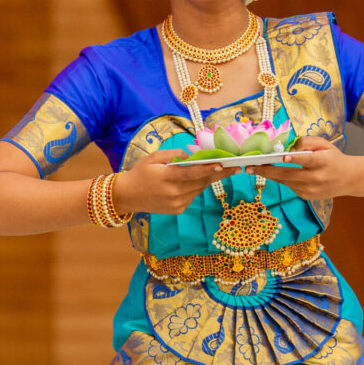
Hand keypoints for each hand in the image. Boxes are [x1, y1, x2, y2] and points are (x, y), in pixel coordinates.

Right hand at [113, 149, 240, 214]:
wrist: (127, 196)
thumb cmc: (140, 173)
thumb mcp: (153, 158)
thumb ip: (173, 155)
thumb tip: (192, 155)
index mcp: (167, 178)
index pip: (192, 173)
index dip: (208, 168)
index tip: (222, 164)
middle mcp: (174, 193)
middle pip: (201, 181)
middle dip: (219, 173)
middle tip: (236, 166)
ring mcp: (177, 203)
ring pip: (199, 189)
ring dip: (210, 179)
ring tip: (224, 169)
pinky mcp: (178, 209)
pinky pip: (193, 195)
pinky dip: (198, 186)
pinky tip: (203, 179)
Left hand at [250, 136, 358, 199]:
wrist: (348, 179)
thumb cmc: (333, 158)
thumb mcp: (324, 144)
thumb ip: (306, 142)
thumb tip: (288, 146)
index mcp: (323, 161)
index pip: (308, 160)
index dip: (295, 158)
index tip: (283, 156)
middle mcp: (317, 178)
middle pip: (289, 174)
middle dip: (267, 170)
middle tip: (250, 166)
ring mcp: (311, 190)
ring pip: (285, 181)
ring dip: (269, 174)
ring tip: (253, 168)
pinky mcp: (307, 197)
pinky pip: (289, 186)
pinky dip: (281, 179)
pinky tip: (273, 172)